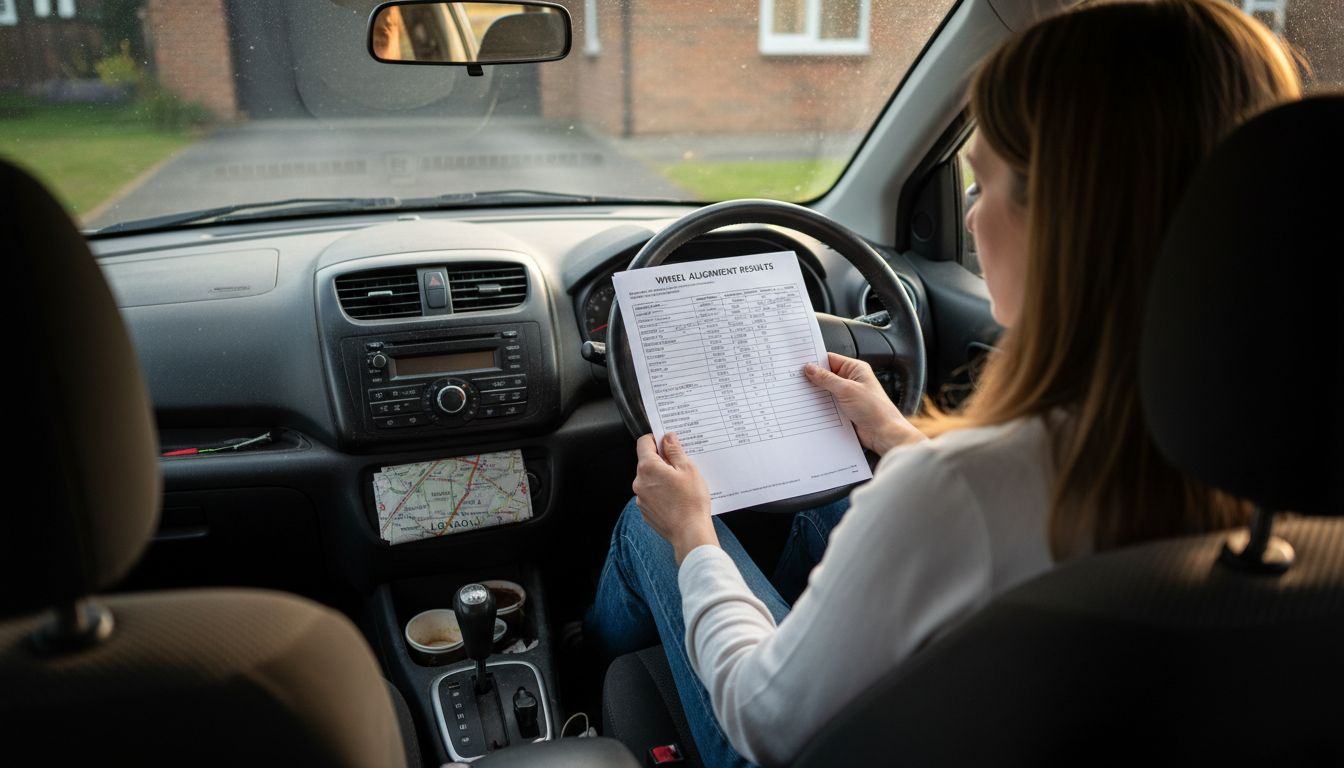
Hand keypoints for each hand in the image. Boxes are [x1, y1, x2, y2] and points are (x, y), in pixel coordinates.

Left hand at [633, 432, 717, 563]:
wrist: (690, 533)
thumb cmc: (691, 502)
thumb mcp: (688, 469)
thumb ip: (674, 450)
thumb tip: (667, 438)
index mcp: (648, 468)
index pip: (643, 443)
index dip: (656, 439)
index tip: (667, 442)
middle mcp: (639, 482)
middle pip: (647, 462)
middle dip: (662, 461)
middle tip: (681, 466)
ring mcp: (641, 498)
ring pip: (650, 479)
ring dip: (662, 478)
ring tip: (682, 485)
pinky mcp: (646, 511)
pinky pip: (652, 494)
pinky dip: (662, 492)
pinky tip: (677, 498)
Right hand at [804, 352, 925, 453]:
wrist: (883, 433)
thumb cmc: (875, 409)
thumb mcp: (847, 389)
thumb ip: (826, 379)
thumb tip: (811, 368)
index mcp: (855, 369)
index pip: (830, 359)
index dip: (815, 362)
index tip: (799, 365)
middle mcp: (851, 381)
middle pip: (826, 376)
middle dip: (813, 379)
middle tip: (796, 381)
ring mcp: (847, 396)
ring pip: (825, 391)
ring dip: (816, 394)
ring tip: (802, 396)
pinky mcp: (844, 410)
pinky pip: (827, 405)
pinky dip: (819, 406)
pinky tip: (810, 408)